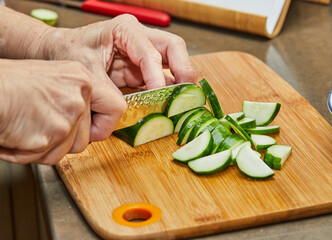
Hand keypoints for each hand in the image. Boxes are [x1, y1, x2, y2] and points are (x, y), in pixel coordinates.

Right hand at [0, 60, 124, 164]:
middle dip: (63, 141)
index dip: (104, 126)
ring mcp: (68, 115)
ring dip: (45, 148)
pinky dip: (29, 154)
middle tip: (40, 127)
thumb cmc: (8, 85)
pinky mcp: (53, 134)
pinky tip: (17, 135)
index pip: (116, 108)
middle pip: (86, 138)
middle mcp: (80, 95)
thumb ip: (75, 100)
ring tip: (26, 128)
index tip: (94, 132)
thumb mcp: (52, 80)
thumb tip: (89, 125)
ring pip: (68, 150)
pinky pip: (48, 157)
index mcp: (82, 78)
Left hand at [38, 15, 194, 140]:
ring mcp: (142, 54)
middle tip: (188, 94)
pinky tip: (170, 105)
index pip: (152, 53)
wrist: (58, 52)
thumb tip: (124, 111)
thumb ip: (106, 89)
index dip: (158, 76)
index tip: (160, 96)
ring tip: (185, 103)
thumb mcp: (84, 68)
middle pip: (174, 49)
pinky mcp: (140, 70)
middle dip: (184, 71)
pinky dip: (168, 92)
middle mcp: (139, 39)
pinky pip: (161, 79)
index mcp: (126, 30)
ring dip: (180, 83)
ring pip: (173, 64)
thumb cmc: (68, 50)